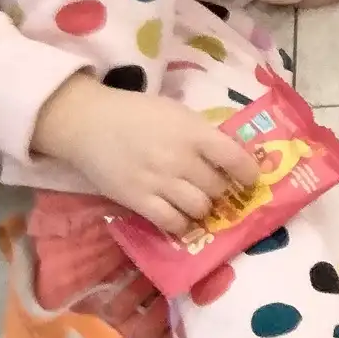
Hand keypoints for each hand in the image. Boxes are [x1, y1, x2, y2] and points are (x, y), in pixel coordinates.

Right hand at [30, 74, 260, 236]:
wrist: (88, 123)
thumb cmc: (137, 114)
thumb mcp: (177, 113)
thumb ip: (202, 134)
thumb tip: (229, 157)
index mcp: (193, 132)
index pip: (234, 158)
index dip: (248, 173)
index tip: (250, 179)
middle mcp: (180, 159)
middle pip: (218, 187)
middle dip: (222, 191)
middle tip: (217, 190)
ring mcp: (159, 182)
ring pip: (200, 208)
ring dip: (204, 208)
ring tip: (199, 202)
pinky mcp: (138, 200)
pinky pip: (172, 222)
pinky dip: (182, 224)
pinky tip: (181, 217)